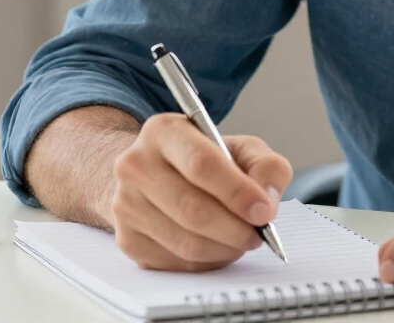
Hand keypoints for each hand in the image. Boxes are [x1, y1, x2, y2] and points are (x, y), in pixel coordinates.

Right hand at [108, 113, 292, 270]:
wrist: (157, 174)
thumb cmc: (206, 159)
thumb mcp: (241, 147)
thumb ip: (266, 166)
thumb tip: (267, 201)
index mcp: (164, 131)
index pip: (202, 165)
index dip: (237, 193)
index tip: (264, 212)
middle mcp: (136, 165)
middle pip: (192, 210)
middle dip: (235, 228)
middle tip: (259, 234)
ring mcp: (126, 205)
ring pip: (185, 242)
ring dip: (224, 248)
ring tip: (243, 239)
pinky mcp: (127, 239)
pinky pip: (175, 262)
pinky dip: (207, 261)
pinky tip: (219, 246)